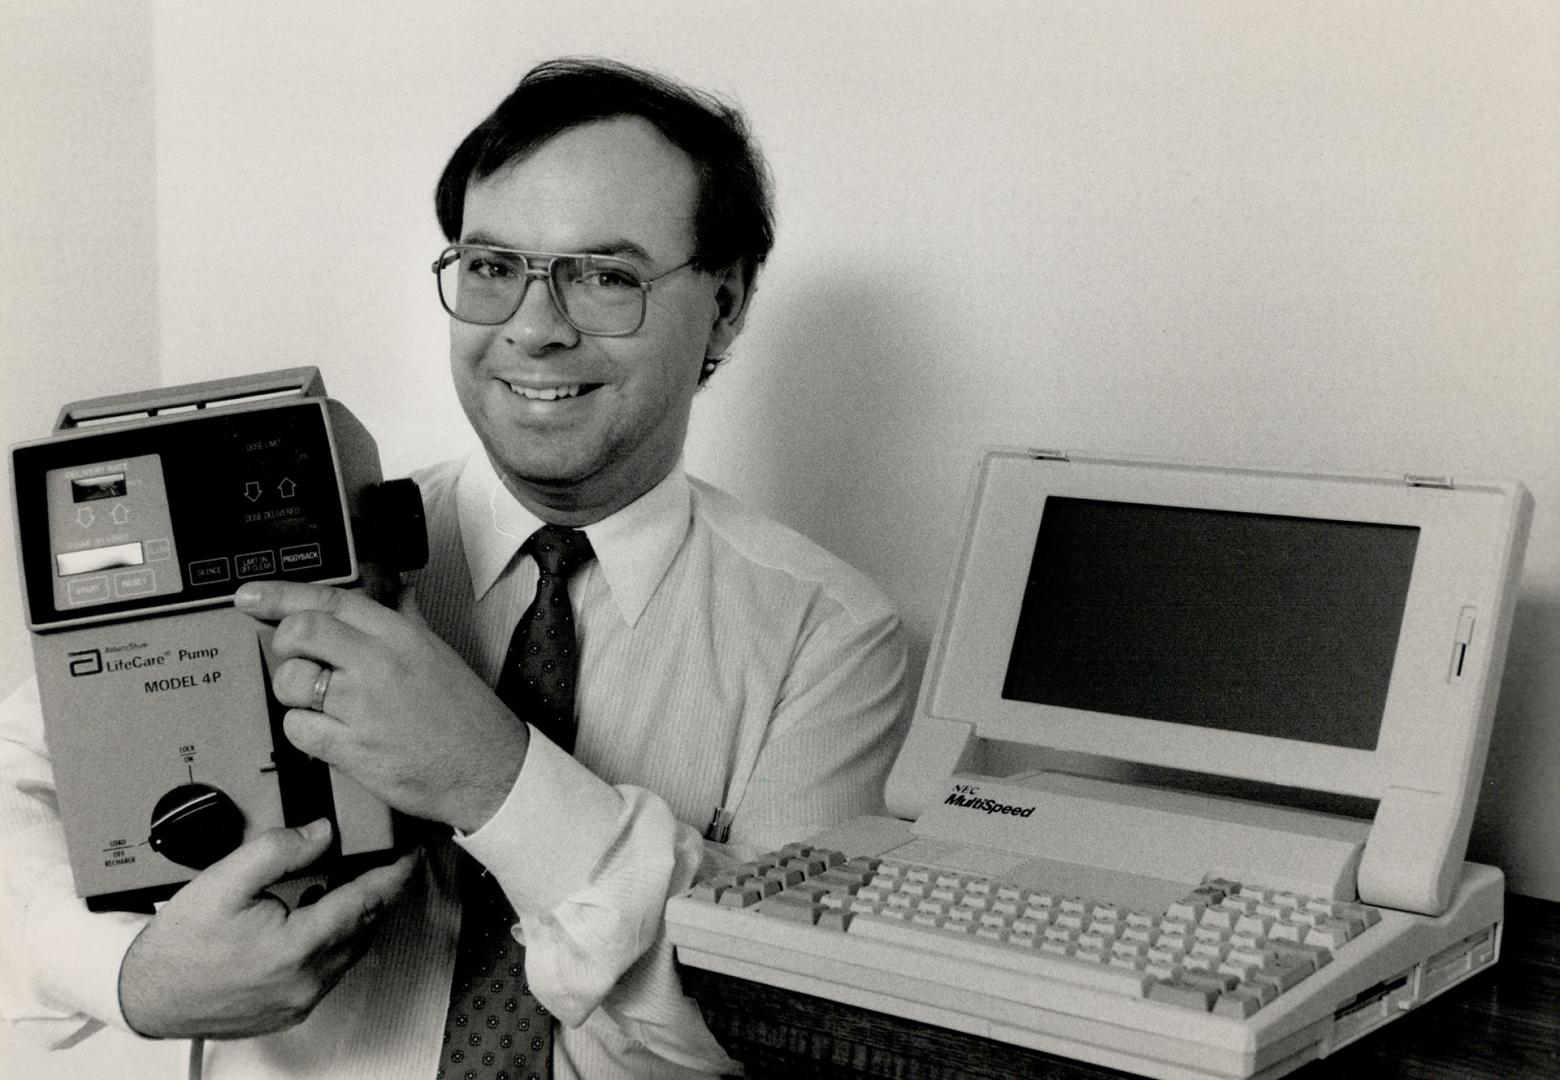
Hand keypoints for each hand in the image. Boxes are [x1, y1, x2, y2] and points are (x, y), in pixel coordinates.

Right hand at [119, 819, 416, 1038]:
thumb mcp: (224, 881)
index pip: (368, 900)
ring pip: (352, 948)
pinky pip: (332, 968)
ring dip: (356, 914)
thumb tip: (322, 832)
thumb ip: (277, 850)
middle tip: (379, 856)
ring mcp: (302, 999)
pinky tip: (318, 918)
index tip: (412, 849)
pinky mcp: (292, 1009)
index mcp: (298, 948)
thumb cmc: (179, 946)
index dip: (395, 871)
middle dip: (377, 888)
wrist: (146, 996)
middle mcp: (307, 979)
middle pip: (366, 924)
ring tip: (343, 882)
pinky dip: (335, 939)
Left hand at [235, 580, 527, 831]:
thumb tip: (397, 591)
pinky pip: (298, 729)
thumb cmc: (467, 715)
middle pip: (300, 633)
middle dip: (285, 646)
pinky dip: (302, 730)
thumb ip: (409, 619)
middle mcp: (379, 664)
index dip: (280, 594)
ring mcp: (364, 707)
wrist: (489, 769)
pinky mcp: (353, 749)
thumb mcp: (440, 653)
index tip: (251, 596)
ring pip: (291, 682)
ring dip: (293, 693)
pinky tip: (326, 734)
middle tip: (297, 659)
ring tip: (318, 703)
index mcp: (400, 636)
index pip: (330, 599)